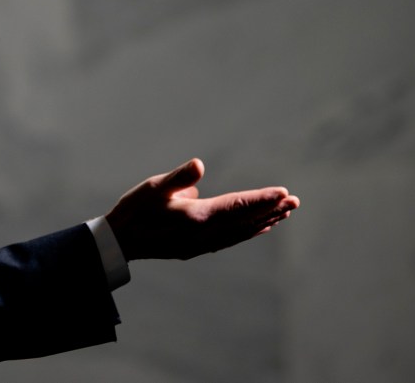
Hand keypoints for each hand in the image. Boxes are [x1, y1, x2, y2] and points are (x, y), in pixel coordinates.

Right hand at [105, 158, 299, 260]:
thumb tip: (199, 165)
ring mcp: (201, 244)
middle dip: (270, 210)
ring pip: (240, 233)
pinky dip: (247, 233)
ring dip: (262, 222)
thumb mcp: (153, 187)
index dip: (262, 199)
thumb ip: (178, 177)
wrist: (119, 243)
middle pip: (245, 221)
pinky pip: (230, 240)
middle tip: (295, 202)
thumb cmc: (134, 209)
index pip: (237, 206)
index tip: (284, 193)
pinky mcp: (196, 248)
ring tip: (283, 213)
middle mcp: (204, 235)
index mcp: (196, 217)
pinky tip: (256, 228)